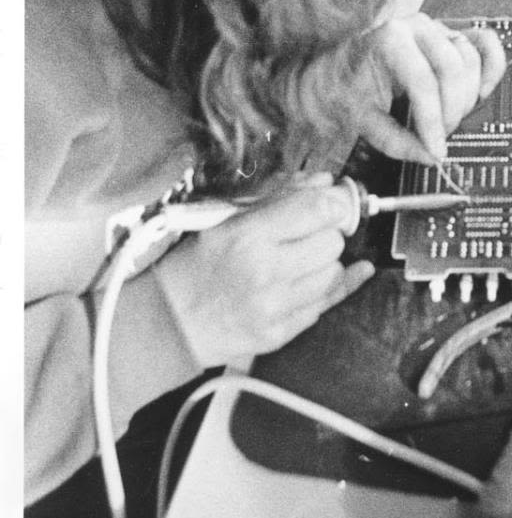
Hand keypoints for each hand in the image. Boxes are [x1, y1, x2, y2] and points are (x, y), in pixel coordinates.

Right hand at [156, 174, 373, 364]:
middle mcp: (264, 272)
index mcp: (247, 236)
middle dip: (326, 234)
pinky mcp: (279, 334)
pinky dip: (327, 288)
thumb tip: (325, 183)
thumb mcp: (225, 219)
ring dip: (324, 264)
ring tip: (302, 261)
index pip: (318, 210)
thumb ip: (278, 197)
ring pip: (333, 274)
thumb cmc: (195, 264)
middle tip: (310, 234)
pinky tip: (337, 274)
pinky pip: (325, 305)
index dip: (333, 203)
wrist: (169, 322)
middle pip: (332, 243)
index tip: (331, 203)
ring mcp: (273, 308)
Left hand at [357, 15, 505, 164]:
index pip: (423, 82)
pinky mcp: (452, 34)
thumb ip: (395, 142)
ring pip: (471, 61)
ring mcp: (438, 28)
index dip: (433, 121)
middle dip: (450, 111)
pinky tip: (481, 92)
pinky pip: (487, 44)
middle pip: (453, 70)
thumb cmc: (347, 87)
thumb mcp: (362, 119)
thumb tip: (430, 157)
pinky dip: (491, 68)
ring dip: (467, 97)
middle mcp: (417, 27)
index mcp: (390, 39)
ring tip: (448, 118)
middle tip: (439, 136)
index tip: (437, 149)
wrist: (340, 66)